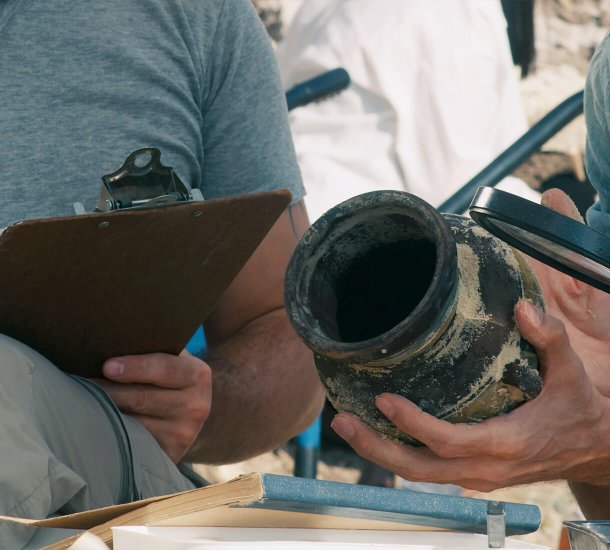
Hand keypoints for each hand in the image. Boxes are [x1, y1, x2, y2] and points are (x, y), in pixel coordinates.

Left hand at [94, 350, 211, 462]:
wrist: (191, 411)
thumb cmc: (171, 377)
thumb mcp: (173, 359)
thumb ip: (152, 350)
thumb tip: (111, 343)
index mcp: (197, 375)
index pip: (164, 368)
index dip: (135, 367)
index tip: (107, 366)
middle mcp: (196, 405)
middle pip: (142, 398)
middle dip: (109, 390)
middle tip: (83, 382)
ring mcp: (183, 433)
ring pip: (133, 422)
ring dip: (105, 412)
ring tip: (83, 401)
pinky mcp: (170, 454)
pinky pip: (133, 443)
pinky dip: (113, 433)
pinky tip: (98, 424)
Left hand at [331, 189, 609, 491]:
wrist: (593, 451)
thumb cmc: (578, 411)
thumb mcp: (571, 372)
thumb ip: (550, 339)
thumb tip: (522, 307)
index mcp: (506, 442)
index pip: (449, 440)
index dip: (413, 423)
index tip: (383, 398)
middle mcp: (485, 468)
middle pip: (420, 468)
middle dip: (377, 447)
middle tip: (343, 421)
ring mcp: (476, 477)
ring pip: (419, 475)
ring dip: (380, 452)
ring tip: (346, 425)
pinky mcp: (472, 476)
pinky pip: (429, 471)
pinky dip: (399, 455)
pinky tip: (377, 432)